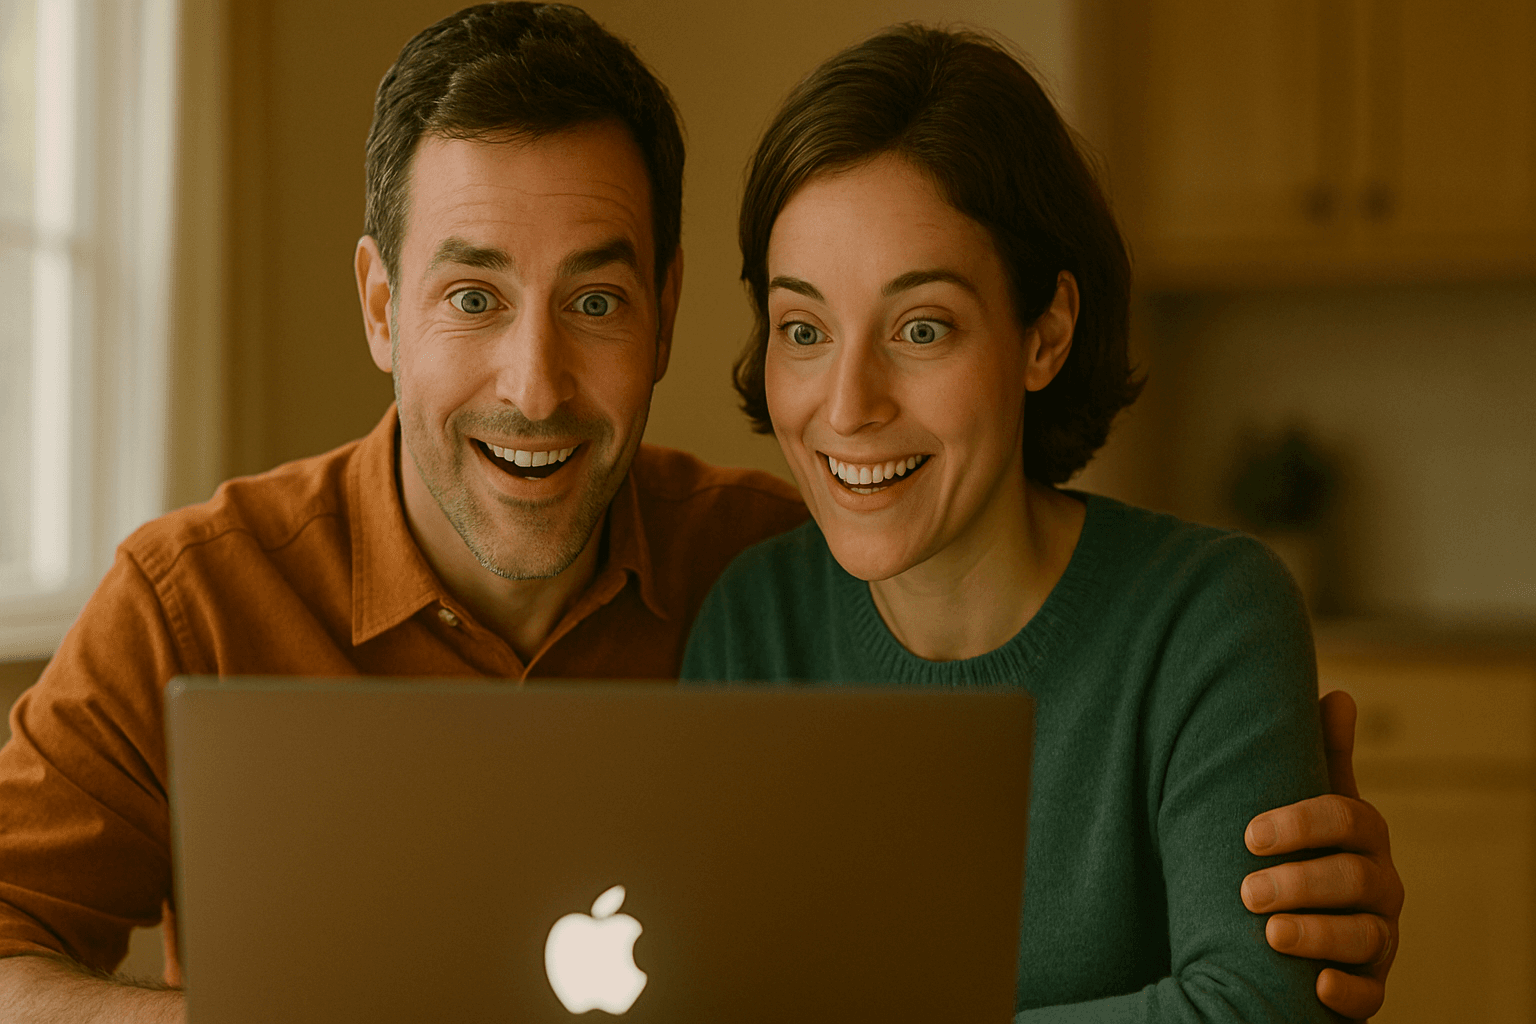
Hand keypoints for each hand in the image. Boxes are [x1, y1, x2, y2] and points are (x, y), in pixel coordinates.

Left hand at [1241, 689, 1402, 1019]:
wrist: (1308, 920)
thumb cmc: (1308, 850)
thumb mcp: (1315, 802)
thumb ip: (1324, 755)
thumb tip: (1339, 694)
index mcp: (1364, 837)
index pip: (1346, 819)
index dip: (1301, 824)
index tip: (1249, 834)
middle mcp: (1380, 886)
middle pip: (1354, 880)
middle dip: (1301, 883)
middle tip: (1247, 891)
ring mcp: (1378, 938)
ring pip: (1365, 937)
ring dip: (1318, 935)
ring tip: (1270, 933)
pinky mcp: (1369, 985)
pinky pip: (1370, 995)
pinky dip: (1347, 992)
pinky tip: (1316, 984)